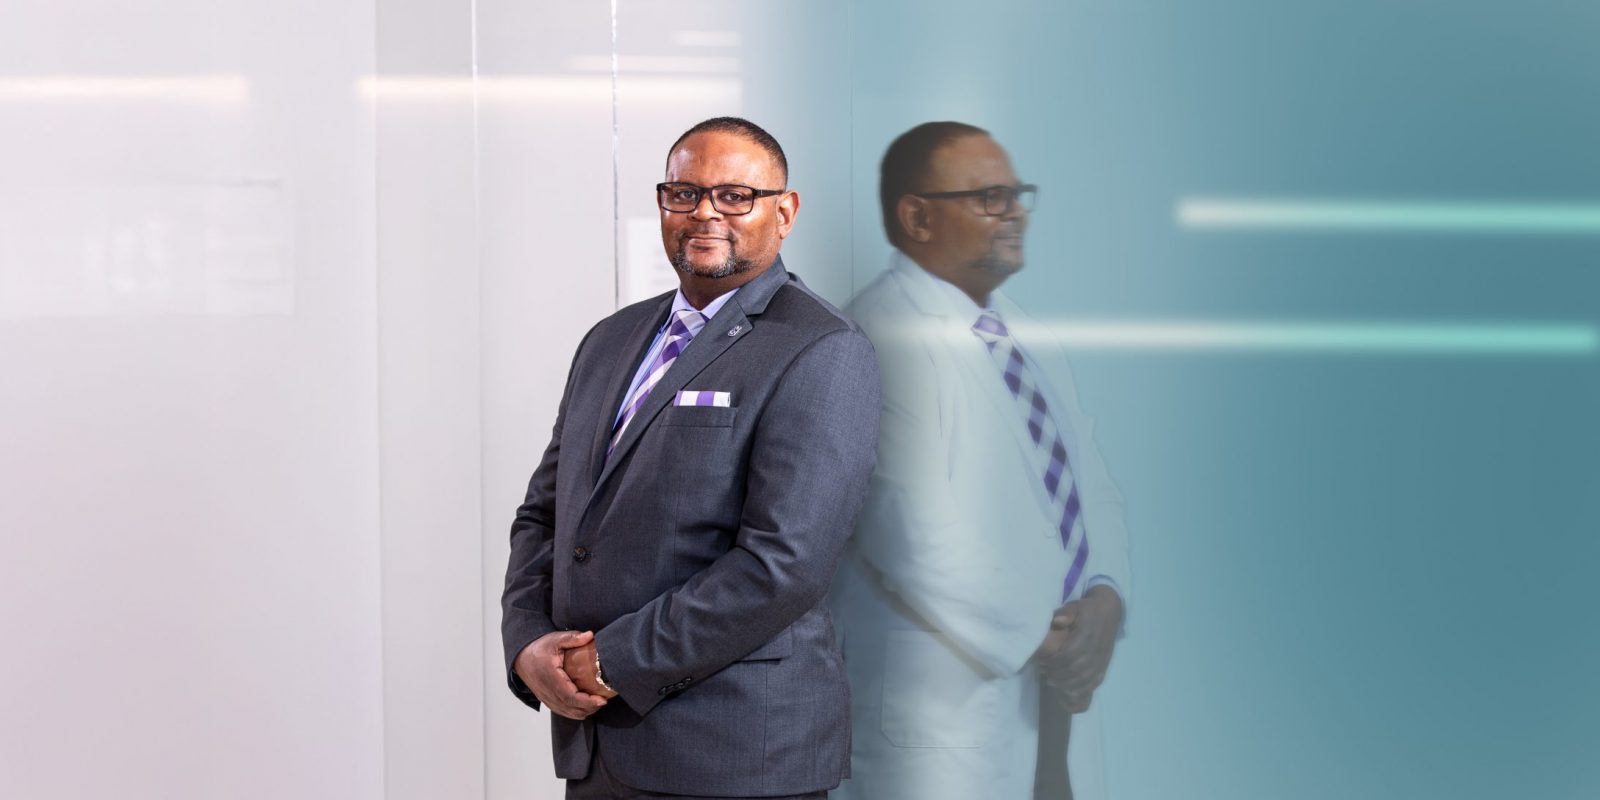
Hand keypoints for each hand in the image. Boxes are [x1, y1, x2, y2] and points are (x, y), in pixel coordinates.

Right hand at [513, 630, 608, 718]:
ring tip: (597, 703)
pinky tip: (586, 706)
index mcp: (551, 677)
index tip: (602, 700)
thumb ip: (572, 638)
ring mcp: (546, 698)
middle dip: (589, 708)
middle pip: (570, 708)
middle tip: (603, 701)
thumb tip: (590, 635)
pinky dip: (575, 712)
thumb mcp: (555, 639)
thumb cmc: (539, 648)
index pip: (570, 696)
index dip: (587, 701)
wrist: (521, 657)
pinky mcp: (547, 700)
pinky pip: (562, 711)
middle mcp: (548, 691)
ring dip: (583, 711)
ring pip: (567, 712)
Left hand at [1037, 585, 1123, 712]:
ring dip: (1066, 683)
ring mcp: (1101, 659)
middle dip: (1056, 673)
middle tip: (1043, 671)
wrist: (1109, 612)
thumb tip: (1057, 621)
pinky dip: (1081, 689)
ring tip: (1052, 681)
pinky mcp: (1105, 665)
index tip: (1041, 662)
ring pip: (1084, 678)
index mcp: (1087, 635)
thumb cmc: (1087, 609)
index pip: (1068, 655)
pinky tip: (1069, 691)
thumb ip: (1066, 613)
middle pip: (1074, 669)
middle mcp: (1095, 650)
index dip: (1053, 662)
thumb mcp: (1075, 606)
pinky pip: (1094, 682)